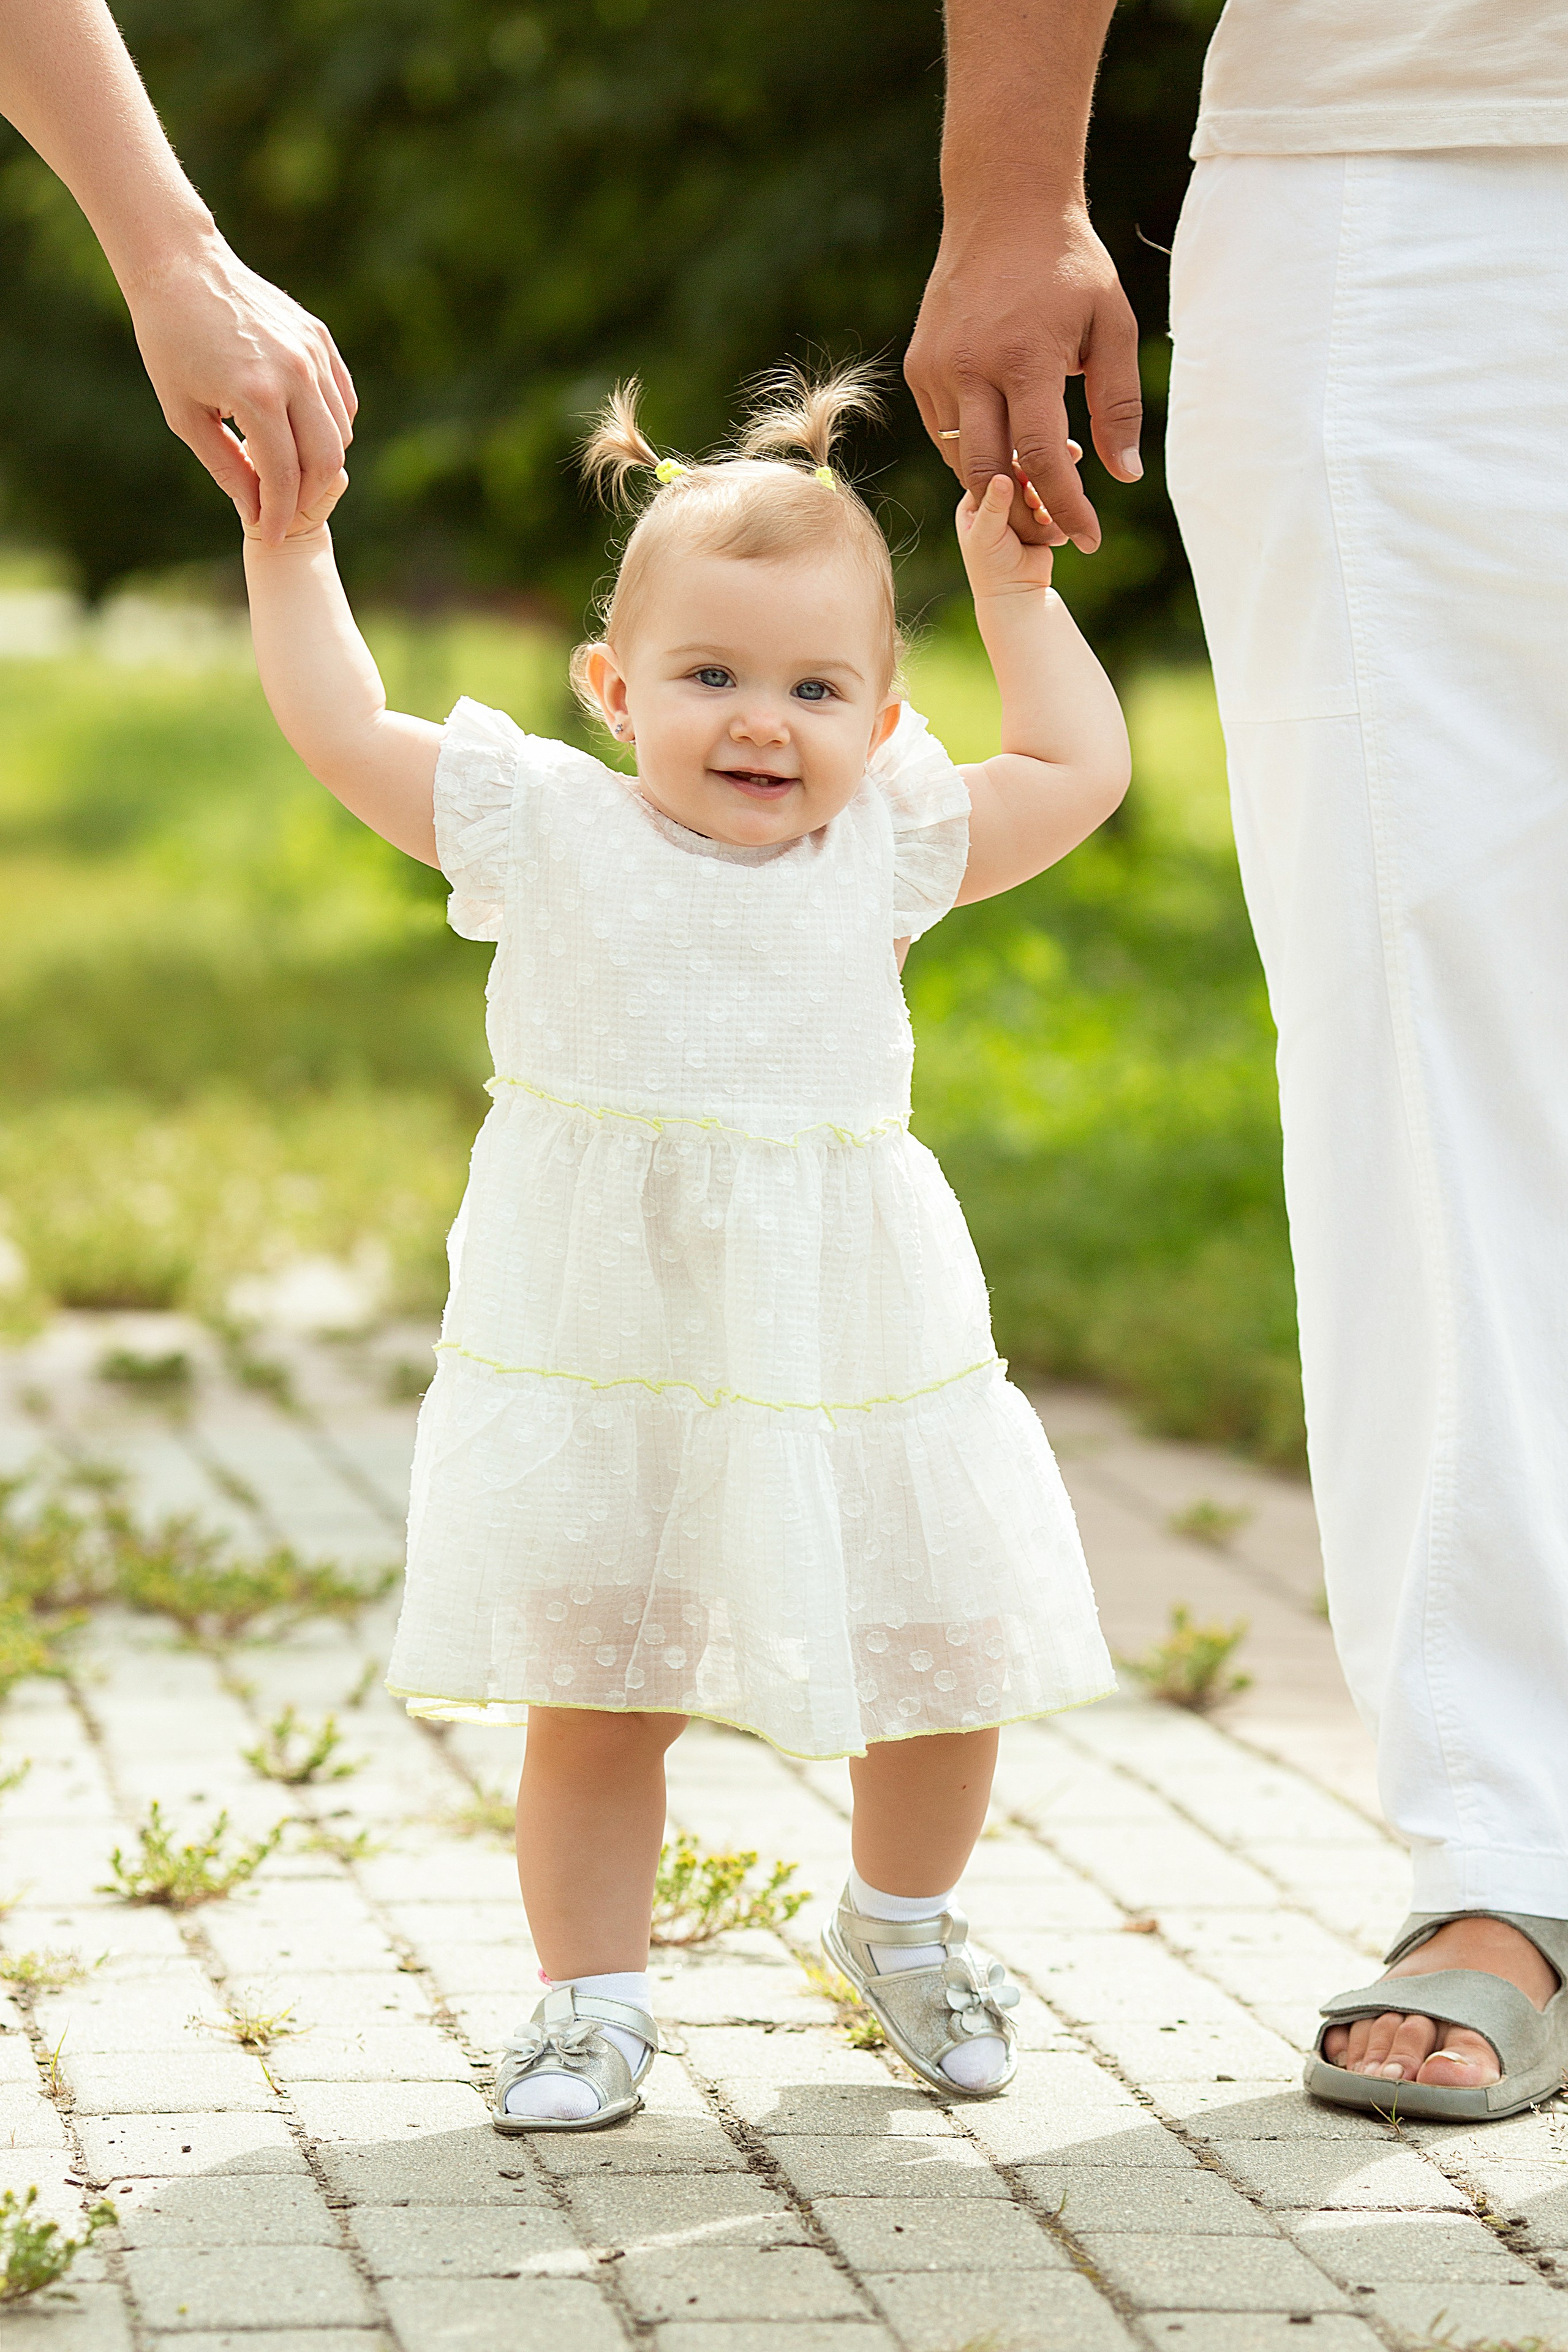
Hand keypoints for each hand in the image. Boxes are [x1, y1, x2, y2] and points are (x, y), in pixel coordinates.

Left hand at [126, 232, 356, 543]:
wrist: (181, 267)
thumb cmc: (169, 341)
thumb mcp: (184, 414)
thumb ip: (225, 467)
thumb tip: (254, 512)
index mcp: (256, 394)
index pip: (283, 475)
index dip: (277, 513)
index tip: (268, 534)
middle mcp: (293, 373)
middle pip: (324, 462)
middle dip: (306, 498)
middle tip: (283, 511)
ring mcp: (312, 353)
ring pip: (339, 434)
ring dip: (320, 466)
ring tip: (290, 474)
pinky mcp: (319, 338)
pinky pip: (341, 401)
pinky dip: (331, 429)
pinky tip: (303, 436)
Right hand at [906, 207, 1140, 551]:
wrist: (1003, 207)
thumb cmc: (1069, 267)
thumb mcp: (1112, 327)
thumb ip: (1117, 404)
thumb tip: (1124, 476)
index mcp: (1025, 357)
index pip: (1042, 458)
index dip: (1068, 508)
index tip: (1091, 539)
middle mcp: (971, 366)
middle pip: (988, 474)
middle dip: (1023, 515)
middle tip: (1056, 530)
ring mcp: (937, 367)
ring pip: (962, 459)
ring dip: (998, 484)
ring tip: (1036, 488)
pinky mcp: (918, 366)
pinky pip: (944, 432)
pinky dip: (973, 450)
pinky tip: (1004, 443)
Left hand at [956, 469, 1062, 600]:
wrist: (1017, 596)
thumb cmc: (993, 569)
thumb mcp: (988, 535)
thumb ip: (995, 505)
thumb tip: (1002, 477)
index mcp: (975, 499)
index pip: (994, 468)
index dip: (1012, 468)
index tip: (1025, 476)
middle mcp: (996, 500)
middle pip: (1020, 474)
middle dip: (1033, 483)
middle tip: (1037, 500)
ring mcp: (1020, 509)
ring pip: (1039, 487)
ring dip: (1046, 498)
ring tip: (1042, 518)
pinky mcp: (1039, 519)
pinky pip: (1053, 503)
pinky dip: (1057, 511)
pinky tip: (1052, 528)